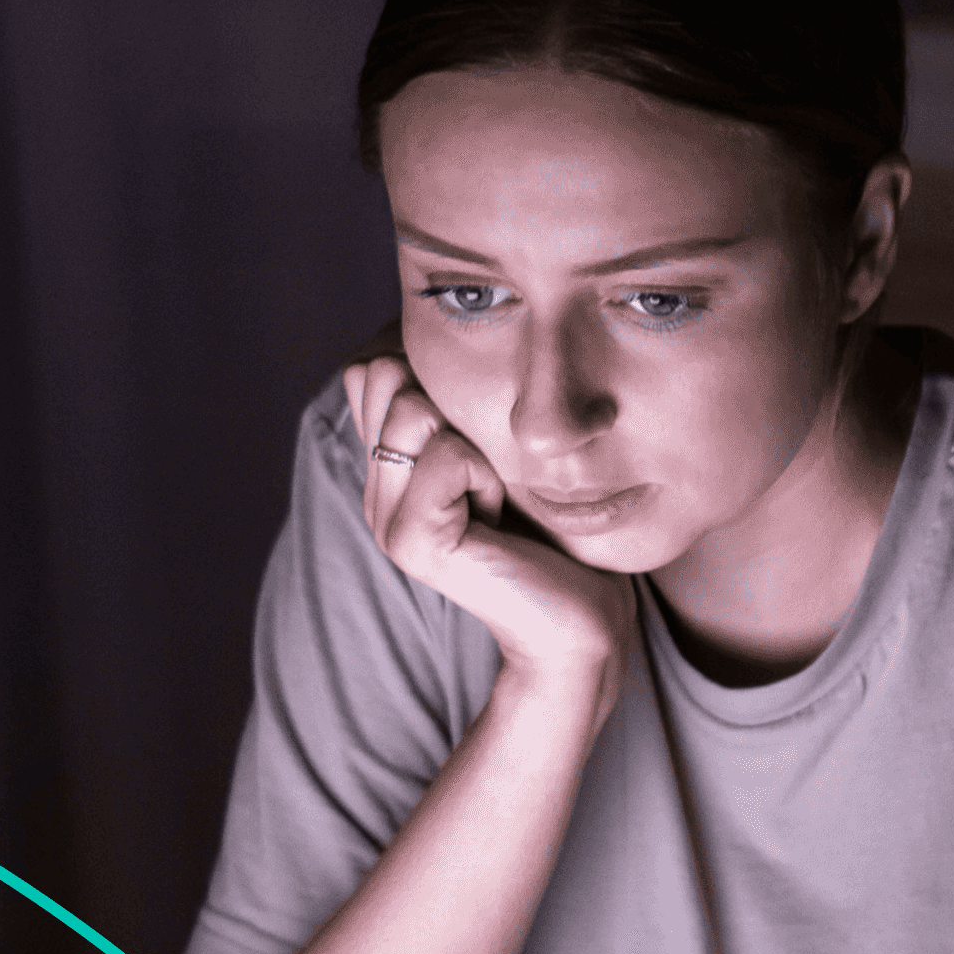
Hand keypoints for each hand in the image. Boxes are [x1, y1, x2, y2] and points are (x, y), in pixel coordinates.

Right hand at [343, 345, 631, 708]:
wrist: (583, 616)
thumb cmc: (556, 526)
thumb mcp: (500, 444)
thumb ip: (454, 399)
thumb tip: (413, 337)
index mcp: (389, 466)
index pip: (370, 368)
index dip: (436, 378)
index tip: (480, 438)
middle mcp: (376, 491)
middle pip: (385, 375)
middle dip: (456, 404)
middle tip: (491, 470)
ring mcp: (386, 520)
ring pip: (415, 409)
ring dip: (477, 441)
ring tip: (495, 494)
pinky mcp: (412, 543)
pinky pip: (445, 456)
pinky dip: (486, 474)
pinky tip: (498, 517)